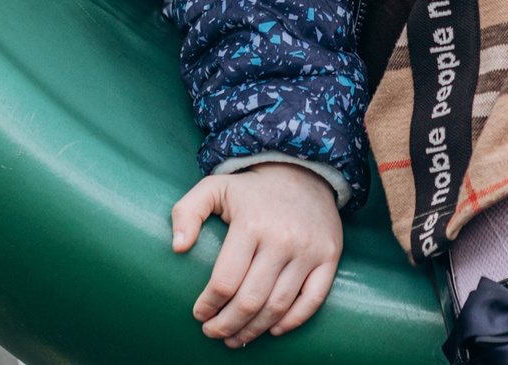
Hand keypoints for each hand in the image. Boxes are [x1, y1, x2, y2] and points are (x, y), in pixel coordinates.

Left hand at [171, 163, 343, 345]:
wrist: (304, 169)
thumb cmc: (252, 187)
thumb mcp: (214, 187)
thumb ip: (187, 212)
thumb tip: (178, 247)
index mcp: (251, 223)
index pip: (225, 281)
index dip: (208, 305)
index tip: (199, 314)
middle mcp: (282, 238)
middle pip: (250, 300)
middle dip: (226, 325)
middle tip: (212, 333)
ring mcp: (309, 249)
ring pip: (278, 306)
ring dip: (253, 330)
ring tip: (235, 338)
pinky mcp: (329, 256)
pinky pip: (312, 300)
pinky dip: (292, 321)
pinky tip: (273, 330)